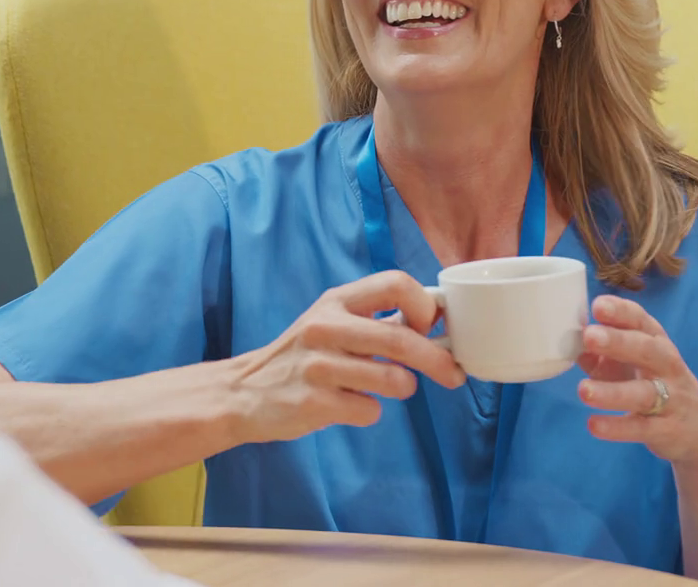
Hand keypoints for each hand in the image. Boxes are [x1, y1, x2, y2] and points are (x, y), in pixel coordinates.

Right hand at [226, 270, 463, 444]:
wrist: (244, 392)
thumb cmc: (301, 357)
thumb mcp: (332, 323)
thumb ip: (378, 319)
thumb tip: (436, 319)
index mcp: (336, 300)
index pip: (396, 283)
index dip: (424, 305)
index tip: (430, 326)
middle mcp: (325, 327)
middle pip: (401, 338)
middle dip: (437, 360)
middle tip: (453, 375)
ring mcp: (318, 365)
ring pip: (393, 380)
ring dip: (402, 388)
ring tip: (385, 388)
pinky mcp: (314, 402)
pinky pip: (369, 411)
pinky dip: (369, 412)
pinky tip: (348, 405)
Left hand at [577, 294, 697, 466]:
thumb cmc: (657, 386)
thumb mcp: (632, 366)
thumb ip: (601, 356)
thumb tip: (570, 344)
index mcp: (657, 343)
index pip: (641, 321)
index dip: (621, 312)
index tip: (598, 305)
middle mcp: (667, 366)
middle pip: (646, 350)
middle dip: (618, 341)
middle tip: (589, 336)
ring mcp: (671, 399)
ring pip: (644, 393)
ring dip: (612, 392)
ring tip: (583, 390)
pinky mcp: (666, 429)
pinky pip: (641, 427)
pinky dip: (618, 427)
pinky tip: (594, 425)